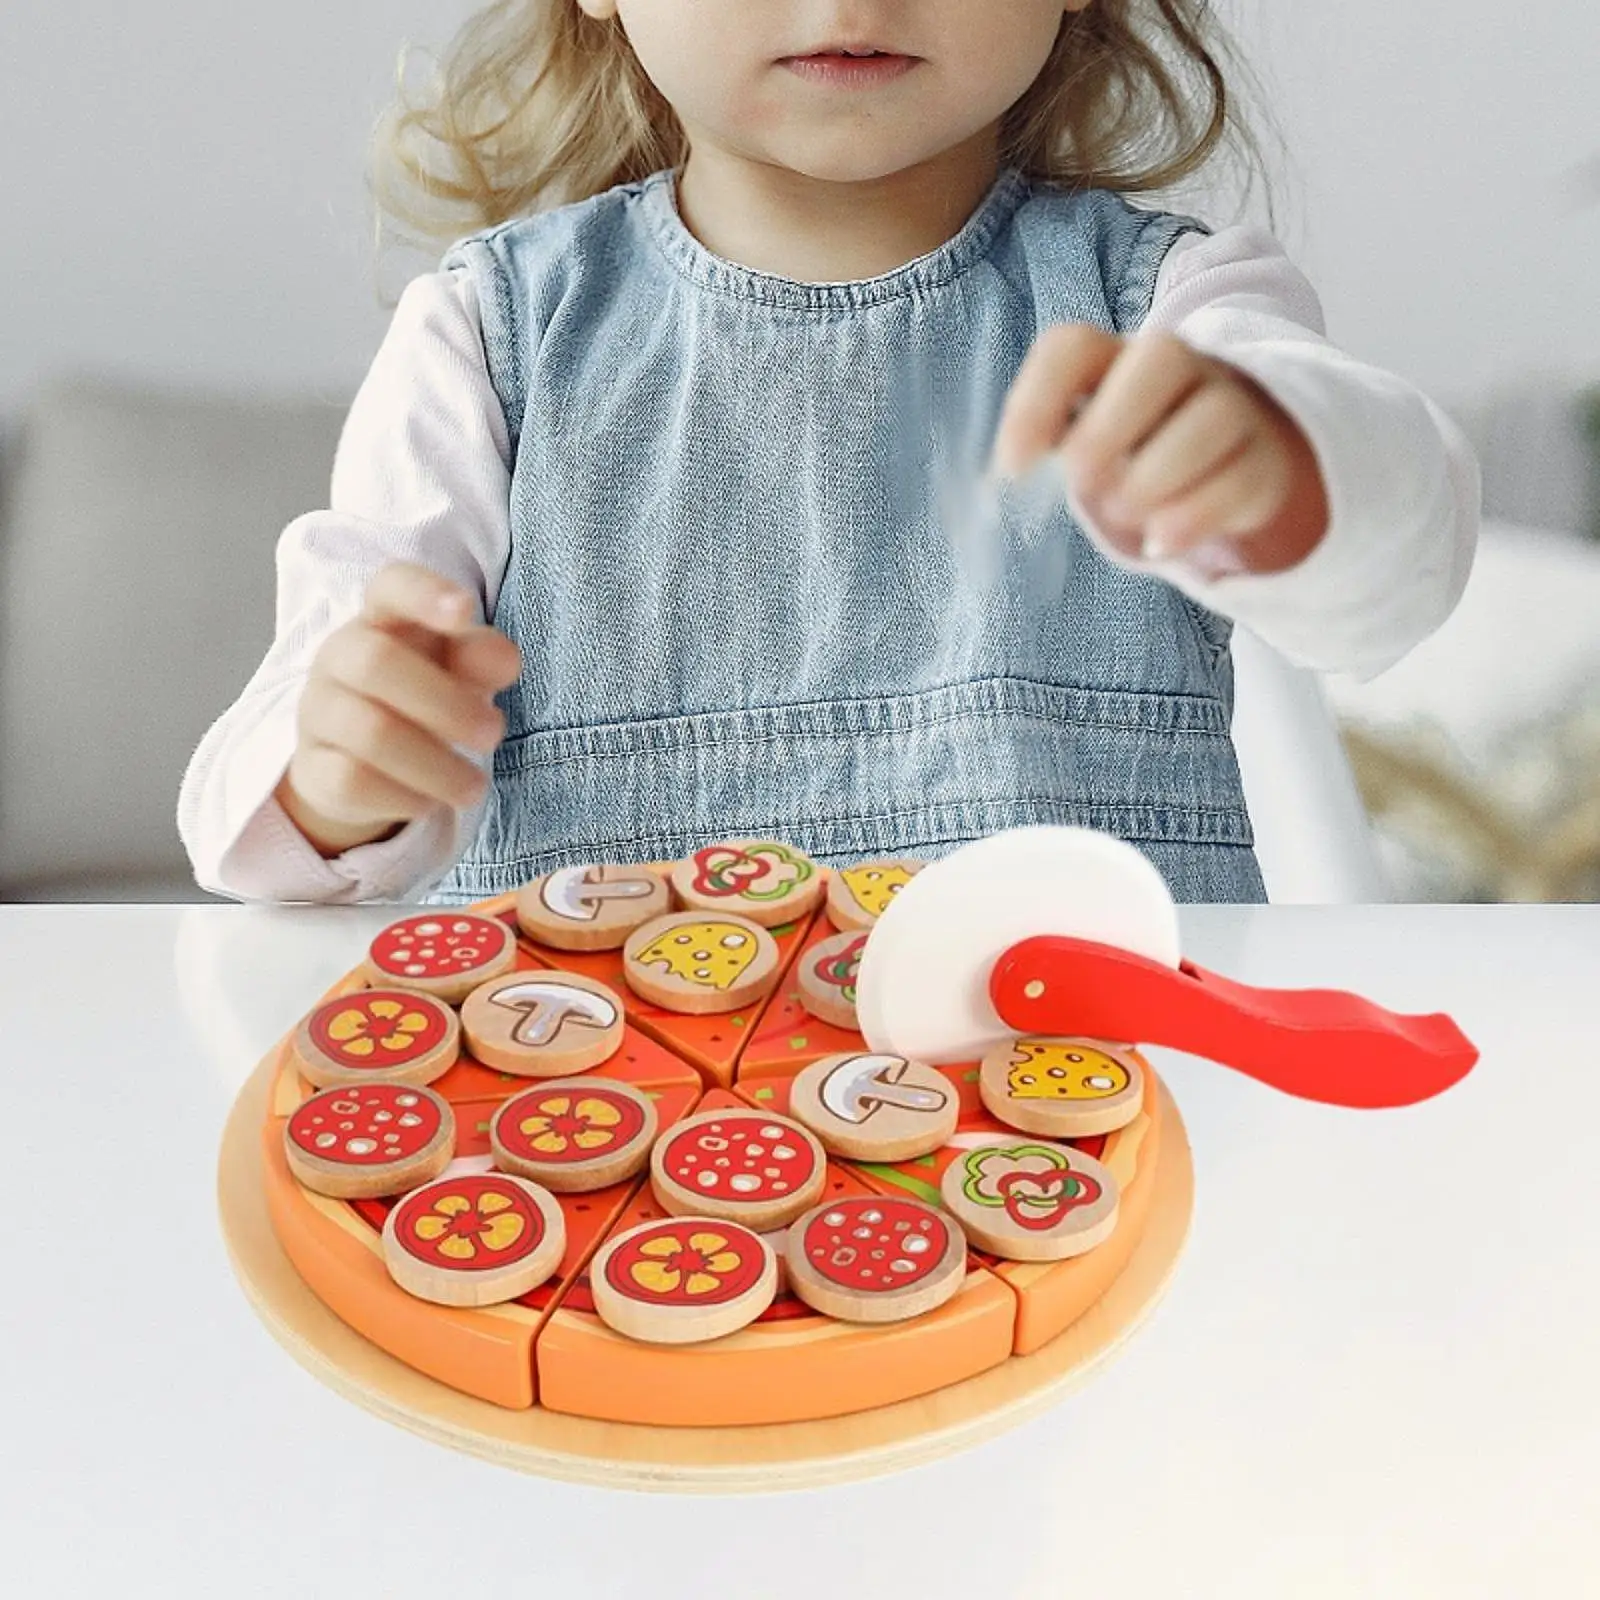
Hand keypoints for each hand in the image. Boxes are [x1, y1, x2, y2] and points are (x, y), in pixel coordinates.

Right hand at [276, 562, 521, 856]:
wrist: (364, 759)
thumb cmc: (425, 694)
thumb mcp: (461, 671)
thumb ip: (483, 658)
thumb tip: (503, 660)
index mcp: (383, 618)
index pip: (391, 586)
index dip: (424, 592)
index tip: (464, 610)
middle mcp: (340, 656)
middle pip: (375, 663)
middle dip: (445, 703)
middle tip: (493, 734)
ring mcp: (319, 711)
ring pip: (368, 732)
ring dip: (434, 764)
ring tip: (475, 787)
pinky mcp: (311, 766)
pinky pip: (351, 781)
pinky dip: (401, 796)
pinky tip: (430, 802)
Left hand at [990, 325, 1328, 573]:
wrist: (1221, 467)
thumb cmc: (1130, 452)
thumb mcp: (1082, 448)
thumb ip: (1049, 453)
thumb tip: (1002, 484)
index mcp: (1114, 362)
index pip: (1072, 347)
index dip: (1037, 399)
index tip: (1013, 467)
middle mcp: (1178, 370)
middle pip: (1163, 355)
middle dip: (1112, 424)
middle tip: (1081, 480)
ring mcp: (1229, 409)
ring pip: (1215, 415)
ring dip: (1159, 472)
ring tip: (1125, 512)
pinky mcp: (1262, 462)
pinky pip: (1242, 476)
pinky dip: (1197, 514)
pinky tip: (1162, 542)